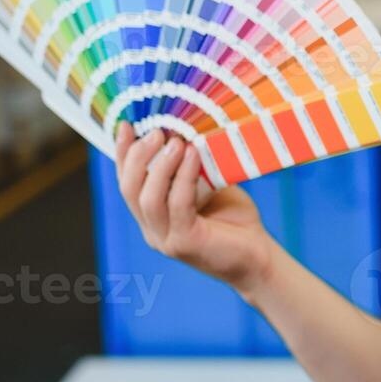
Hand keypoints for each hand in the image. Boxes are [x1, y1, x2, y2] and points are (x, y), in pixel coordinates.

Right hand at [114, 123, 275, 297]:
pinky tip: (194, 156)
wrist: (258, 257)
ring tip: (176, 141)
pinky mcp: (185, 244)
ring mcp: (166, 240)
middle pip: (129, 189)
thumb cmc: (233, 219)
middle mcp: (152, 229)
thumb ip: (190, 168)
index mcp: (151, 216)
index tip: (126, 125)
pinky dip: (184, 178)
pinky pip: (178, 205)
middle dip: (137, 156)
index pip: (126, 182)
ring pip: (148, 199)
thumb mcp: (207, 187)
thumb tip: (185, 130)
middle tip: (158, 131)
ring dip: (161, 166)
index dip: (122, 153)